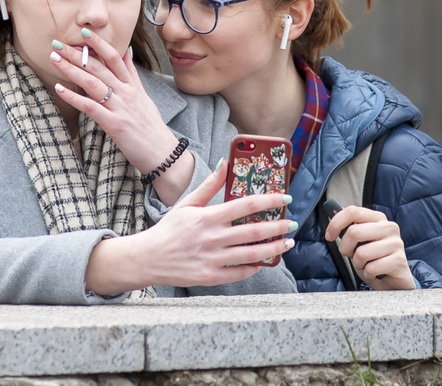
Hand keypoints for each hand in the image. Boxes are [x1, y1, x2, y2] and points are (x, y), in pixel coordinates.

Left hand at [50, 31, 192, 204]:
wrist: (163, 153)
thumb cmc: (150, 126)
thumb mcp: (143, 96)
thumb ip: (132, 74)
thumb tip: (128, 50)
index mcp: (132, 85)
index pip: (114, 57)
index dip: (98, 44)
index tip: (83, 32)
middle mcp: (126, 93)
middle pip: (99, 67)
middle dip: (76, 54)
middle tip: (57, 43)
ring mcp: (120, 107)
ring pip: (93, 82)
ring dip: (71, 69)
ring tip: (54, 59)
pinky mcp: (114, 124)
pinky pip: (90, 107)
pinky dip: (73, 97)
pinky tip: (59, 89)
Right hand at [145, 160, 295, 284]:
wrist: (149, 258)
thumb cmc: (169, 229)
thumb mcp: (187, 204)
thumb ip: (209, 185)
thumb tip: (225, 164)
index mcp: (207, 217)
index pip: (246, 205)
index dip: (269, 201)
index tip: (285, 198)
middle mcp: (212, 238)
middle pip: (254, 231)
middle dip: (278, 226)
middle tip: (292, 223)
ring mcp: (213, 259)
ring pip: (252, 254)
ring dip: (274, 248)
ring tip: (288, 243)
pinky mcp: (211, 277)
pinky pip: (240, 273)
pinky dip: (255, 267)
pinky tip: (264, 261)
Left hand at [325, 206, 414, 289]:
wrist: (392, 281)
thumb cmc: (372, 259)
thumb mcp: (359, 241)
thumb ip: (349, 228)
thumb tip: (330, 215)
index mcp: (378, 218)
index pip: (352, 211)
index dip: (336, 224)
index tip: (329, 236)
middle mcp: (389, 227)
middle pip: (354, 232)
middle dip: (346, 248)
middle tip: (352, 255)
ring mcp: (396, 244)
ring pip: (361, 253)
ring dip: (358, 264)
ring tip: (367, 265)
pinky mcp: (399, 261)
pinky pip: (371, 268)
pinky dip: (367, 274)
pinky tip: (375, 273)